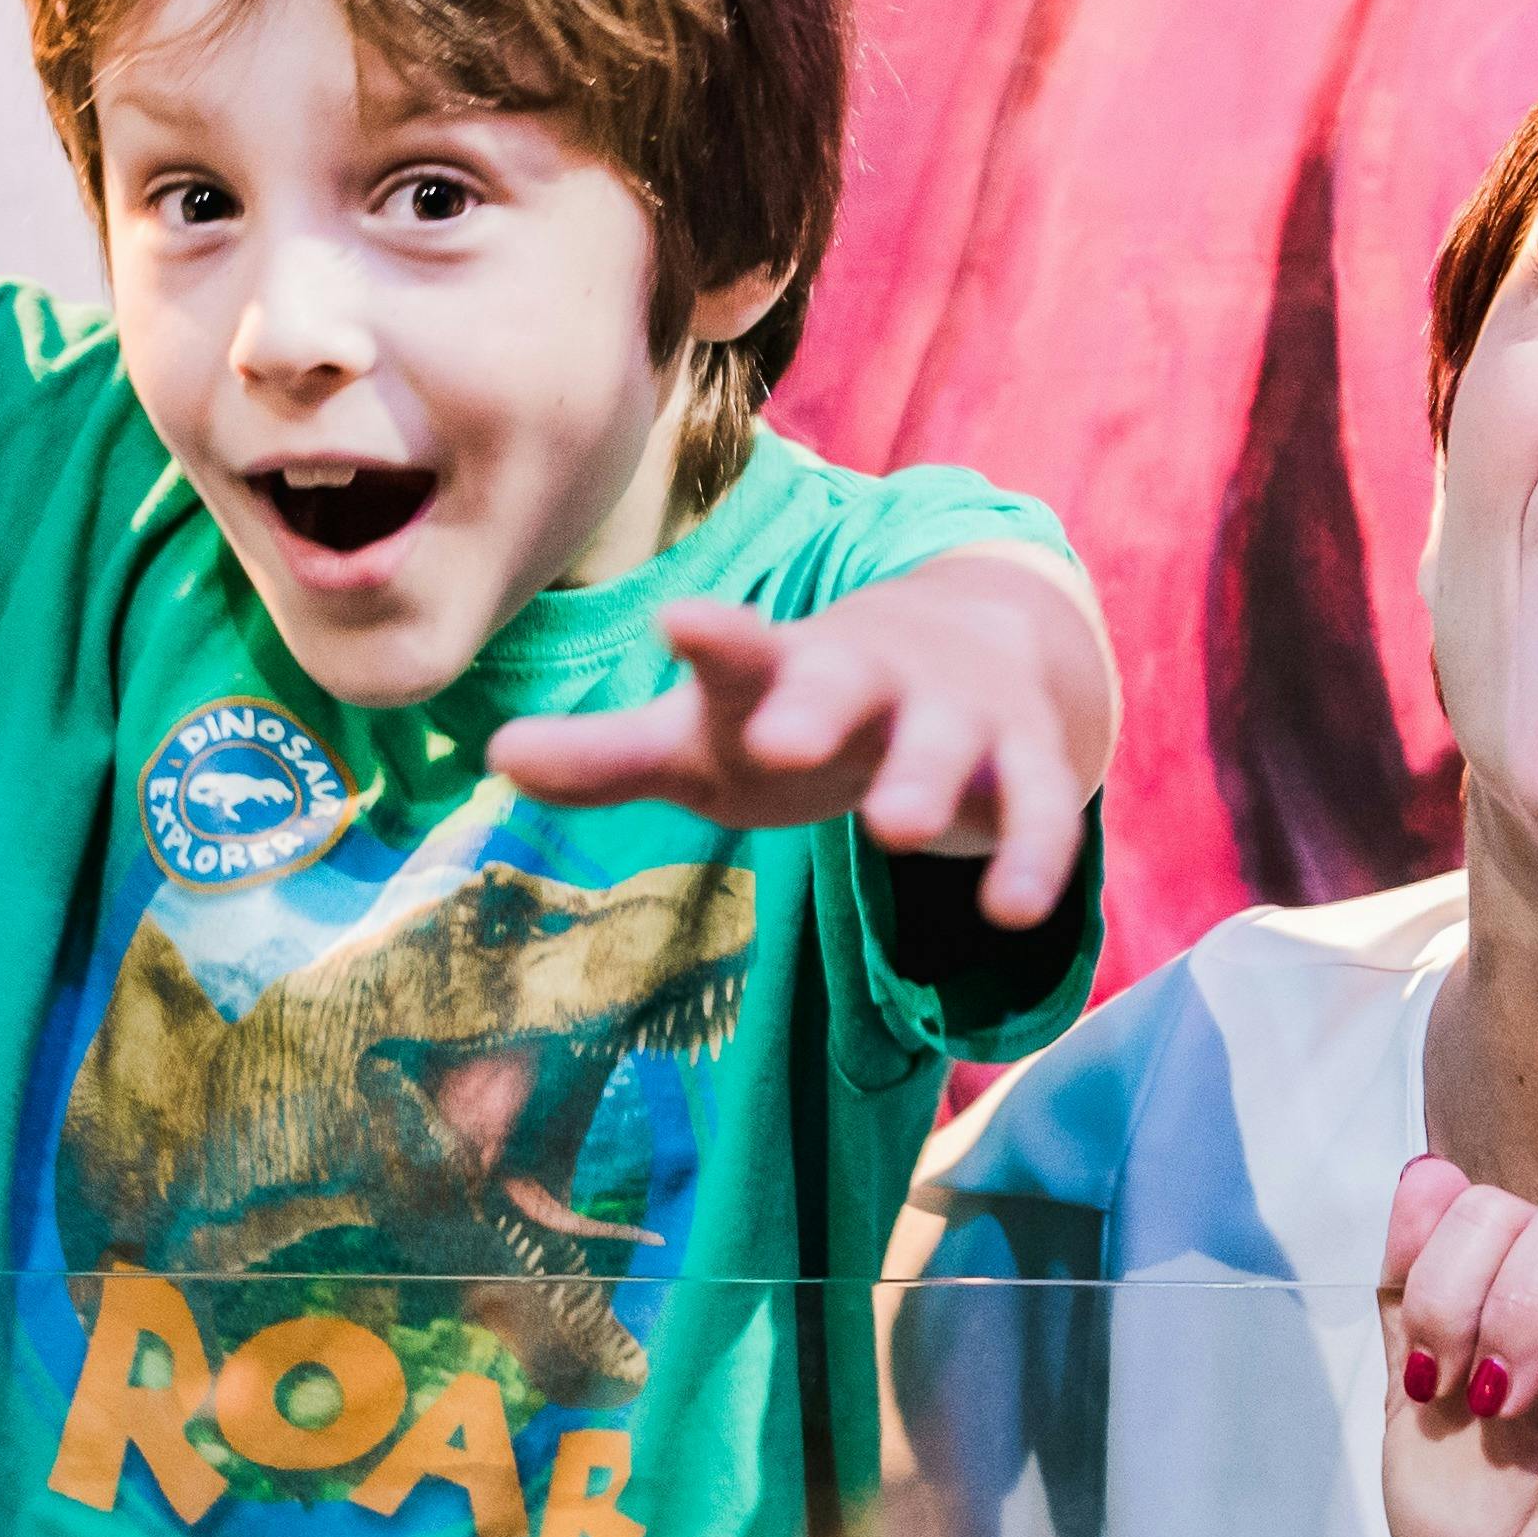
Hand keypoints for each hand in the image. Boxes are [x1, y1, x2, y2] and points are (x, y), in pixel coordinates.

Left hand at [479, 552, 1114, 928]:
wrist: (975, 654)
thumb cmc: (805, 712)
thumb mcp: (711, 738)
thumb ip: (613, 757)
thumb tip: (495, 757)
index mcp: (783, 670)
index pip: (742, 652)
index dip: (716, 642)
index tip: (677, 624)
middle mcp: (873, 680)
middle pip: (845, 683)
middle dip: (816, 708)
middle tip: (782, 743)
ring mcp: (958, 719)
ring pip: (947, 746)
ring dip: (924, 783)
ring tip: (896, 829)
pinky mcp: (1031, 767)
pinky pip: (1042, 811)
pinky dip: (1031, 857)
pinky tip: (1014, 912)